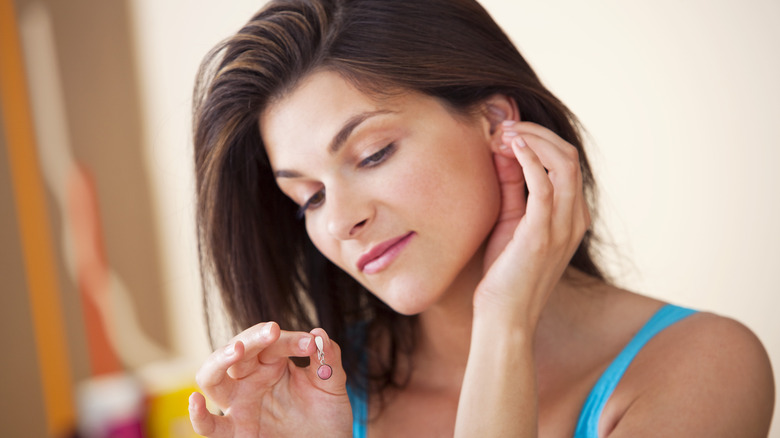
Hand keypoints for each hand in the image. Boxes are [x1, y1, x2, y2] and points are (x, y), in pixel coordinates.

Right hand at [188, 322, 351, 436]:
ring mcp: (239, 404)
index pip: (272, 342)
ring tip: (237, 349)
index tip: (312, 343)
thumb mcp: (332, 385)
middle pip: (239, 350)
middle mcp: (250, 379)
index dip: (290, 339)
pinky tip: (196, 401)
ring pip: (212, 377)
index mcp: (272, 362)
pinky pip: (210, 427)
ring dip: (220, 360)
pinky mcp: (236, 432)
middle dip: (253, 337)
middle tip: (272, 330)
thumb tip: (320, 333)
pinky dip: (198, 416)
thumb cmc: (326, 414)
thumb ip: (328, 359)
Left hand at [475, 121, 589, 326]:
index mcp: (571, 216)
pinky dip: (529, 160)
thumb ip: (512, 186)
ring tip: (505, 133)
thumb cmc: (504, 274)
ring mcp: (562, 228)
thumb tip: (505, 149)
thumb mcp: (509, 221)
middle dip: (537, 133)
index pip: (566, 163)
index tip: (507, 132)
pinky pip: (544, 187)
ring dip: (533, 141)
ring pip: (563, 164)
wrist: (504, 318)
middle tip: (504, 126)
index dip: (539, 140)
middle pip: (569, 156)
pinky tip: (512, 148)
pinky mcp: (542, 235)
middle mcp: (574, 219)